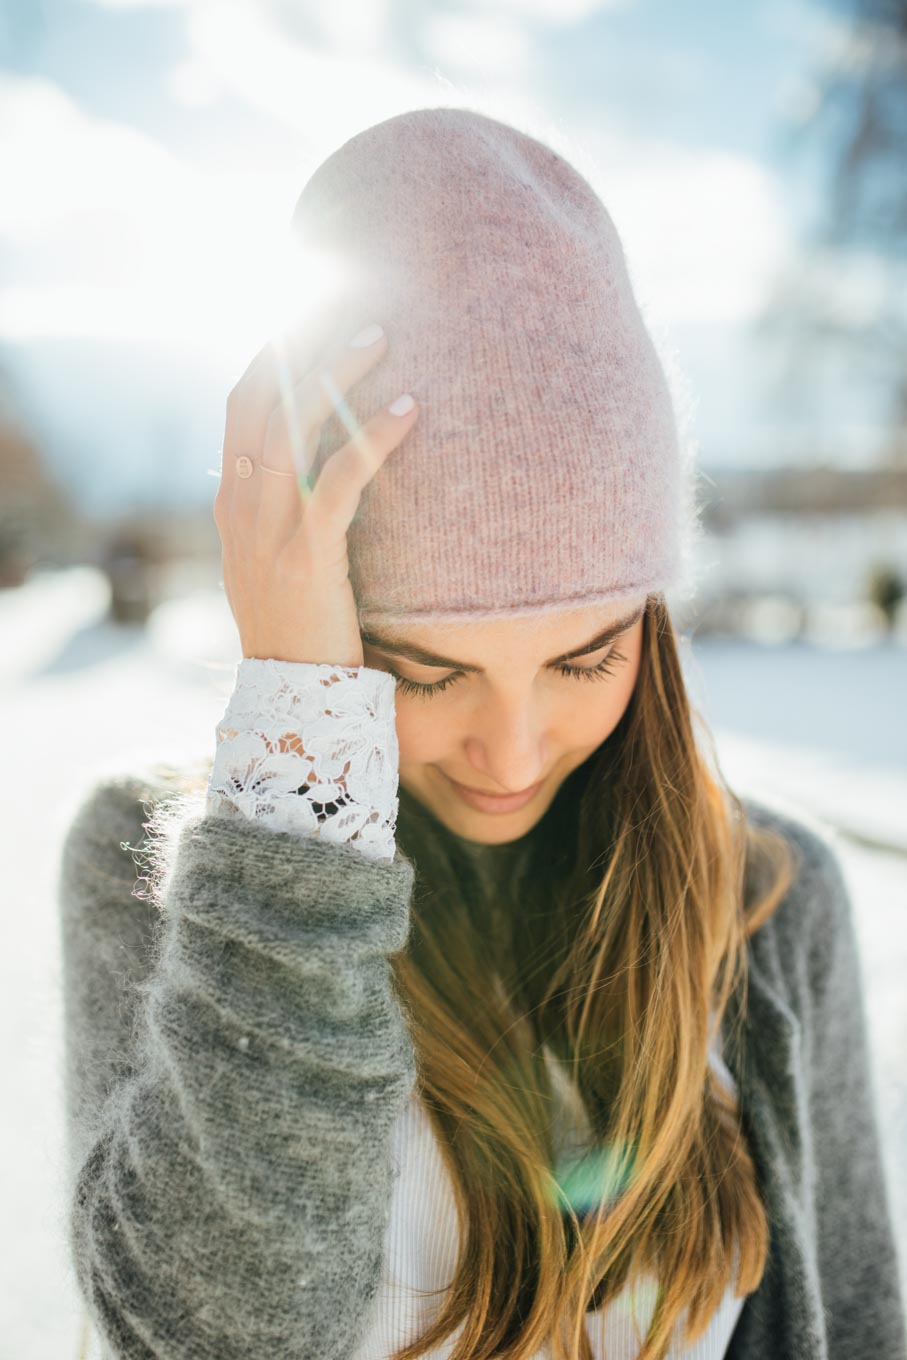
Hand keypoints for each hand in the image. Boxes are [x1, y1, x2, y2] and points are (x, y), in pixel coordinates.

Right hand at [213, 322, 416, 666]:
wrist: (292, 693)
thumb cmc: (298, 625)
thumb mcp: (275, 559)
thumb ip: (282, 510)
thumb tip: (313, 465)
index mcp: (232, 502)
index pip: (242, 405)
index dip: (272, 353)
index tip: (309, 310)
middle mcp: (241, 507)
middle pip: (263, 399)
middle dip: (301, 342)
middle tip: (347, 300)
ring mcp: (269, 530)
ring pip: (295, 428)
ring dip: (336, 373)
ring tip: (380, 335)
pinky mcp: (307, 555)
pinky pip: (340, 480)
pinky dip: (372, 438)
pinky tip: (408, 409)